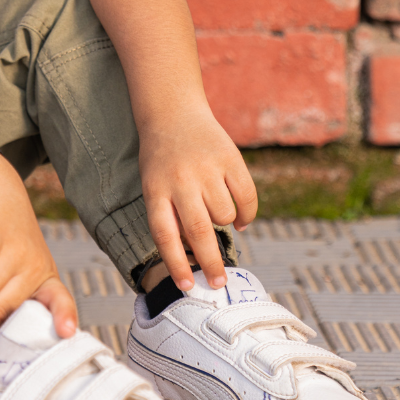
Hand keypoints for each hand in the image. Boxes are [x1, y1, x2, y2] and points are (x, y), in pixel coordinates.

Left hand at [139, 104, 257, 291]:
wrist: (173, 111)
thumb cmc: (162, 160)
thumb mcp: (153, 186)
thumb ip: (170, 216)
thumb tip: (197, 256)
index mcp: (156, 190)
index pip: (165, 235)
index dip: (177, 264)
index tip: (189, 287)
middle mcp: (181, 180)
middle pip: (198, 230)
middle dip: (210, 262)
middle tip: (219, 283)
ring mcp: (206, 168)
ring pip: (224, 215)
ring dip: (225, 224)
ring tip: (217, 215)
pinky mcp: (230, 158)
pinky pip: (246, 197)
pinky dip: (246, 214)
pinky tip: (239, 219)